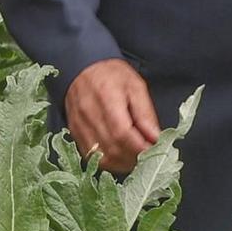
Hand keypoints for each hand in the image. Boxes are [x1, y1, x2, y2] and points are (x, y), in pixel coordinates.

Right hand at [64, 58, 160, 173]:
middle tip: (149, 155)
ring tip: (135, 156)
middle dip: (135, 158)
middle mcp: (90, 116)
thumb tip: (155, 138)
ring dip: (122, 163)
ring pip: (102, 158)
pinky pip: (91, 157)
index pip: (123, 134)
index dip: (142, 148)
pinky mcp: (74, 133)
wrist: (80, 67)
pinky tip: (119, 155)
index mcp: (107, 100)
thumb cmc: (111, 74)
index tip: (156, 150)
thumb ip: (145, 113)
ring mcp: (80, 126)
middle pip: (113, 149)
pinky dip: (108, 161)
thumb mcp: (135, 86)